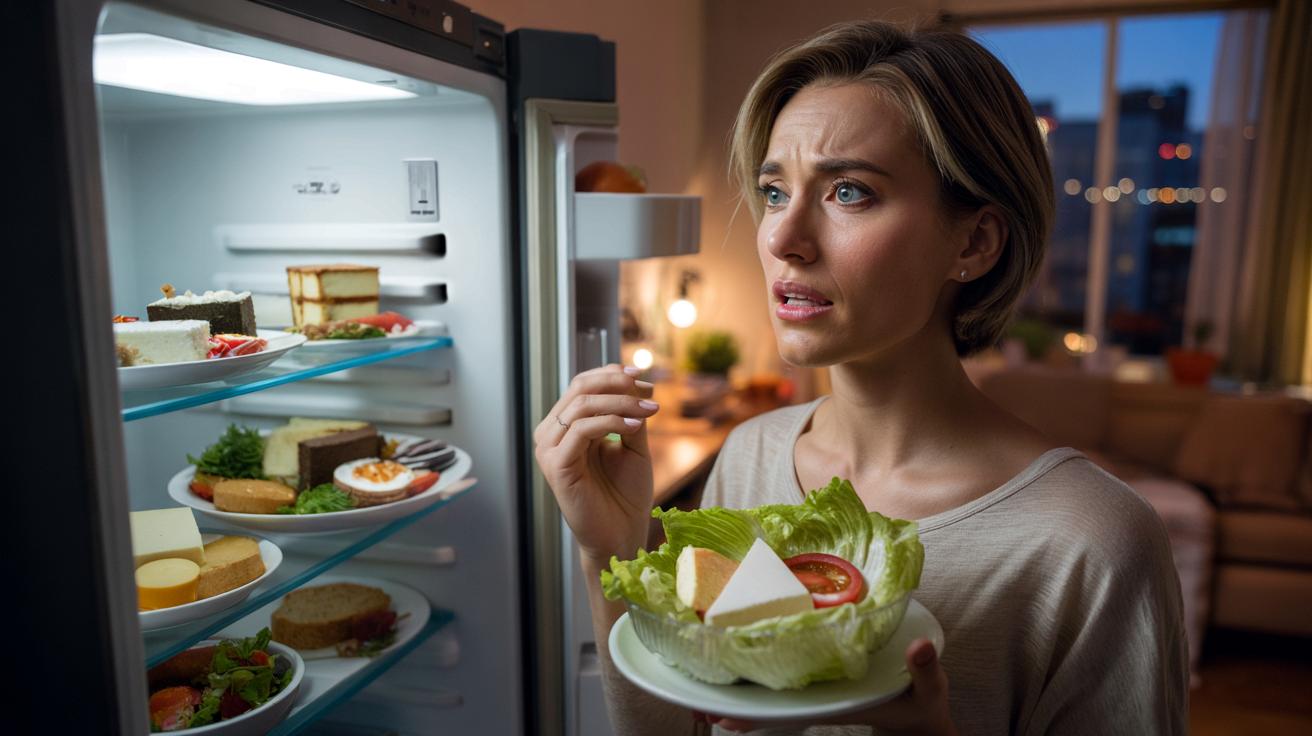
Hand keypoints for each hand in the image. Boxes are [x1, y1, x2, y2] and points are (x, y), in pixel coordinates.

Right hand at [533, 364, 659, 564]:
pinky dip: (611, 422)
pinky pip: (581, 430)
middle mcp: (552, 434)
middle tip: (649, 391)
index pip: (582, 385)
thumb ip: (629, 415)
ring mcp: (549, 450)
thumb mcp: (633, 445)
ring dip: (620, 403)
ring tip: (649, 411)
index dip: (612, 375)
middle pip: (580, 389)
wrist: (621, 533)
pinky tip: (634, 427)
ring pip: (581, 406)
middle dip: (618, 385)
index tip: (645, 377)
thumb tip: (634, 384)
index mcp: (566, 427)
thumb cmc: (625, 494)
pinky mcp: (555, 466)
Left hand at [702, 638, 954, 734]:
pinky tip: (738, 660)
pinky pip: (785, 679)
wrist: (923, 718)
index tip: (720, 715)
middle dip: (733, 702)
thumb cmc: (923, 708)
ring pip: (772, 693)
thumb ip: (925, 670)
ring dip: (740, 687)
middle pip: (769, 704)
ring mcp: (819, 691)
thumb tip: (919, 647)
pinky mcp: (822, 681)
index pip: (788, 712)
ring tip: (698, 686)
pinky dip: (761, 670)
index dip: (754, 714)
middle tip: (692, 698)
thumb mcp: (929, 692)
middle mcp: (820, 699)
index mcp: (837, 704)